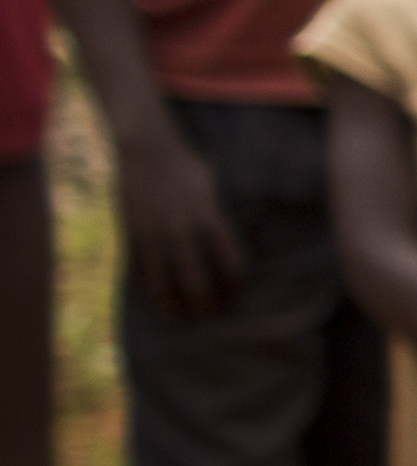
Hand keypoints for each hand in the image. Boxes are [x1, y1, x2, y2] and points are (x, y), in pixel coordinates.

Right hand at [112, 115, 243, 323]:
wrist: (143, 147)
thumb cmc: (183, 163)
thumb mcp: (211, 185)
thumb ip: (216, 213)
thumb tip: (223, 235)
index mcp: (211, 218)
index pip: (233, 263)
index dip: (237, 284)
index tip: (237, 293)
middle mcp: (184, 231)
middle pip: (199, 281)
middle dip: (206, 304)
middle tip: (210, 315)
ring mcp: (155, 235)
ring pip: (164, 282)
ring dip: (173, 304)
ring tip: (179, 317)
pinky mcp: (131, 233)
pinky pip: (138, 269)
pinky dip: (146, 287)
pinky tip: (152, 298)